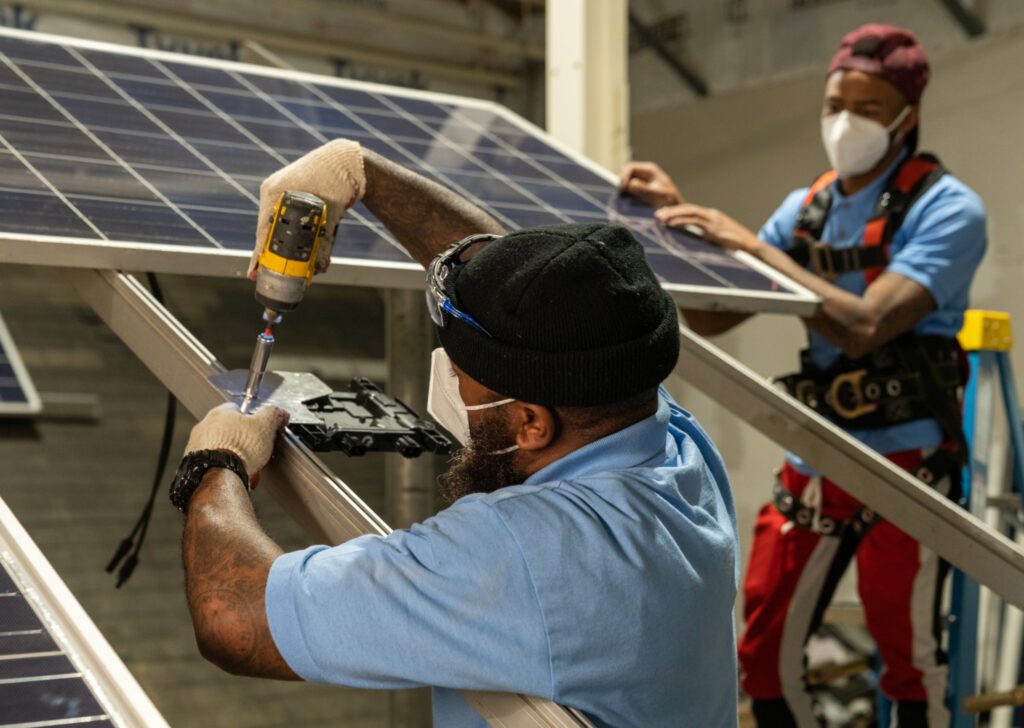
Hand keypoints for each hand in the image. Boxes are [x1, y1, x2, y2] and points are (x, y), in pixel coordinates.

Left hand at [184, 403, 289, 483]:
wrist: (219, 477)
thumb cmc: (238, 451)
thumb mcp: (265, 426)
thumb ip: (273, 415)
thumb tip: (279, 413)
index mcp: (220, 413)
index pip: (238, 409)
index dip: (252, 420)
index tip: (260, 430)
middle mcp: (204, 427)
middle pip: (228, 430)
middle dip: (243, 442)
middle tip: (255, 452)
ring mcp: (196, 446)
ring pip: (220, 448)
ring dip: (232, 456)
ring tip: (246, 467)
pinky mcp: (193, 465)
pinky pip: (211, 464)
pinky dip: (222, 469)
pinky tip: (233, 475)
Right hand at [249, 139, 366, 278]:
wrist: (349, 162)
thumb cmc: (338, 186)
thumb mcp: (330, 219)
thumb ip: (324, 245)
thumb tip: (319, 269)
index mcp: (274, 193)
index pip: (263, 232)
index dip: (259, 255)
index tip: (256, 273)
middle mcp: (272, 190)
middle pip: (268, 230)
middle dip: (276, 254)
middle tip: (277, 273)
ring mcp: (279, 189)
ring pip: (278, 224)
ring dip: (287, 243)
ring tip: (297, 262)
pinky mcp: (289, 190)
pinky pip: (285, 215)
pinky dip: (293, 230)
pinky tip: (301, 244)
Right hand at [618, 161, 683, 208]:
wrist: (675, 206)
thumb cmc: (668, 199)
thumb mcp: (657, 194)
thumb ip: (644, 189)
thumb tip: (631, 183)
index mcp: (649, 169)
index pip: (630, 167)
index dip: (624, 176)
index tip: (622, 188)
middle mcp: (644, 172)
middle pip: (626, 172)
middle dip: (622, 182)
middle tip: (621, 194)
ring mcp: (641, 179)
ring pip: (626, 180)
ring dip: (623, 188)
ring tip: (623, 198)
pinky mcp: (639, 187)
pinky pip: (629, 187)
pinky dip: (626, 193)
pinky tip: (626, 199)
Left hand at [655, 204, 760, 252]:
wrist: (751, 248)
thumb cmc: (735, 246)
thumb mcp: (717, 239)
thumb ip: (705, 237)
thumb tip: (693, 241)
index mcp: (711, 217)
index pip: (691, 211)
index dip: (676, 211)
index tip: (663, 214)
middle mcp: (711, 215)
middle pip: (688, 208)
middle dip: (671, 210)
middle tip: (656, 214)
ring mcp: (713, 220)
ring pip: (690, 212)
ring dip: (673, 215)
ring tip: (660, 218)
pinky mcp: (714, 228)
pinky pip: (695, 222)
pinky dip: (681, 222)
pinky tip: (671, 224)